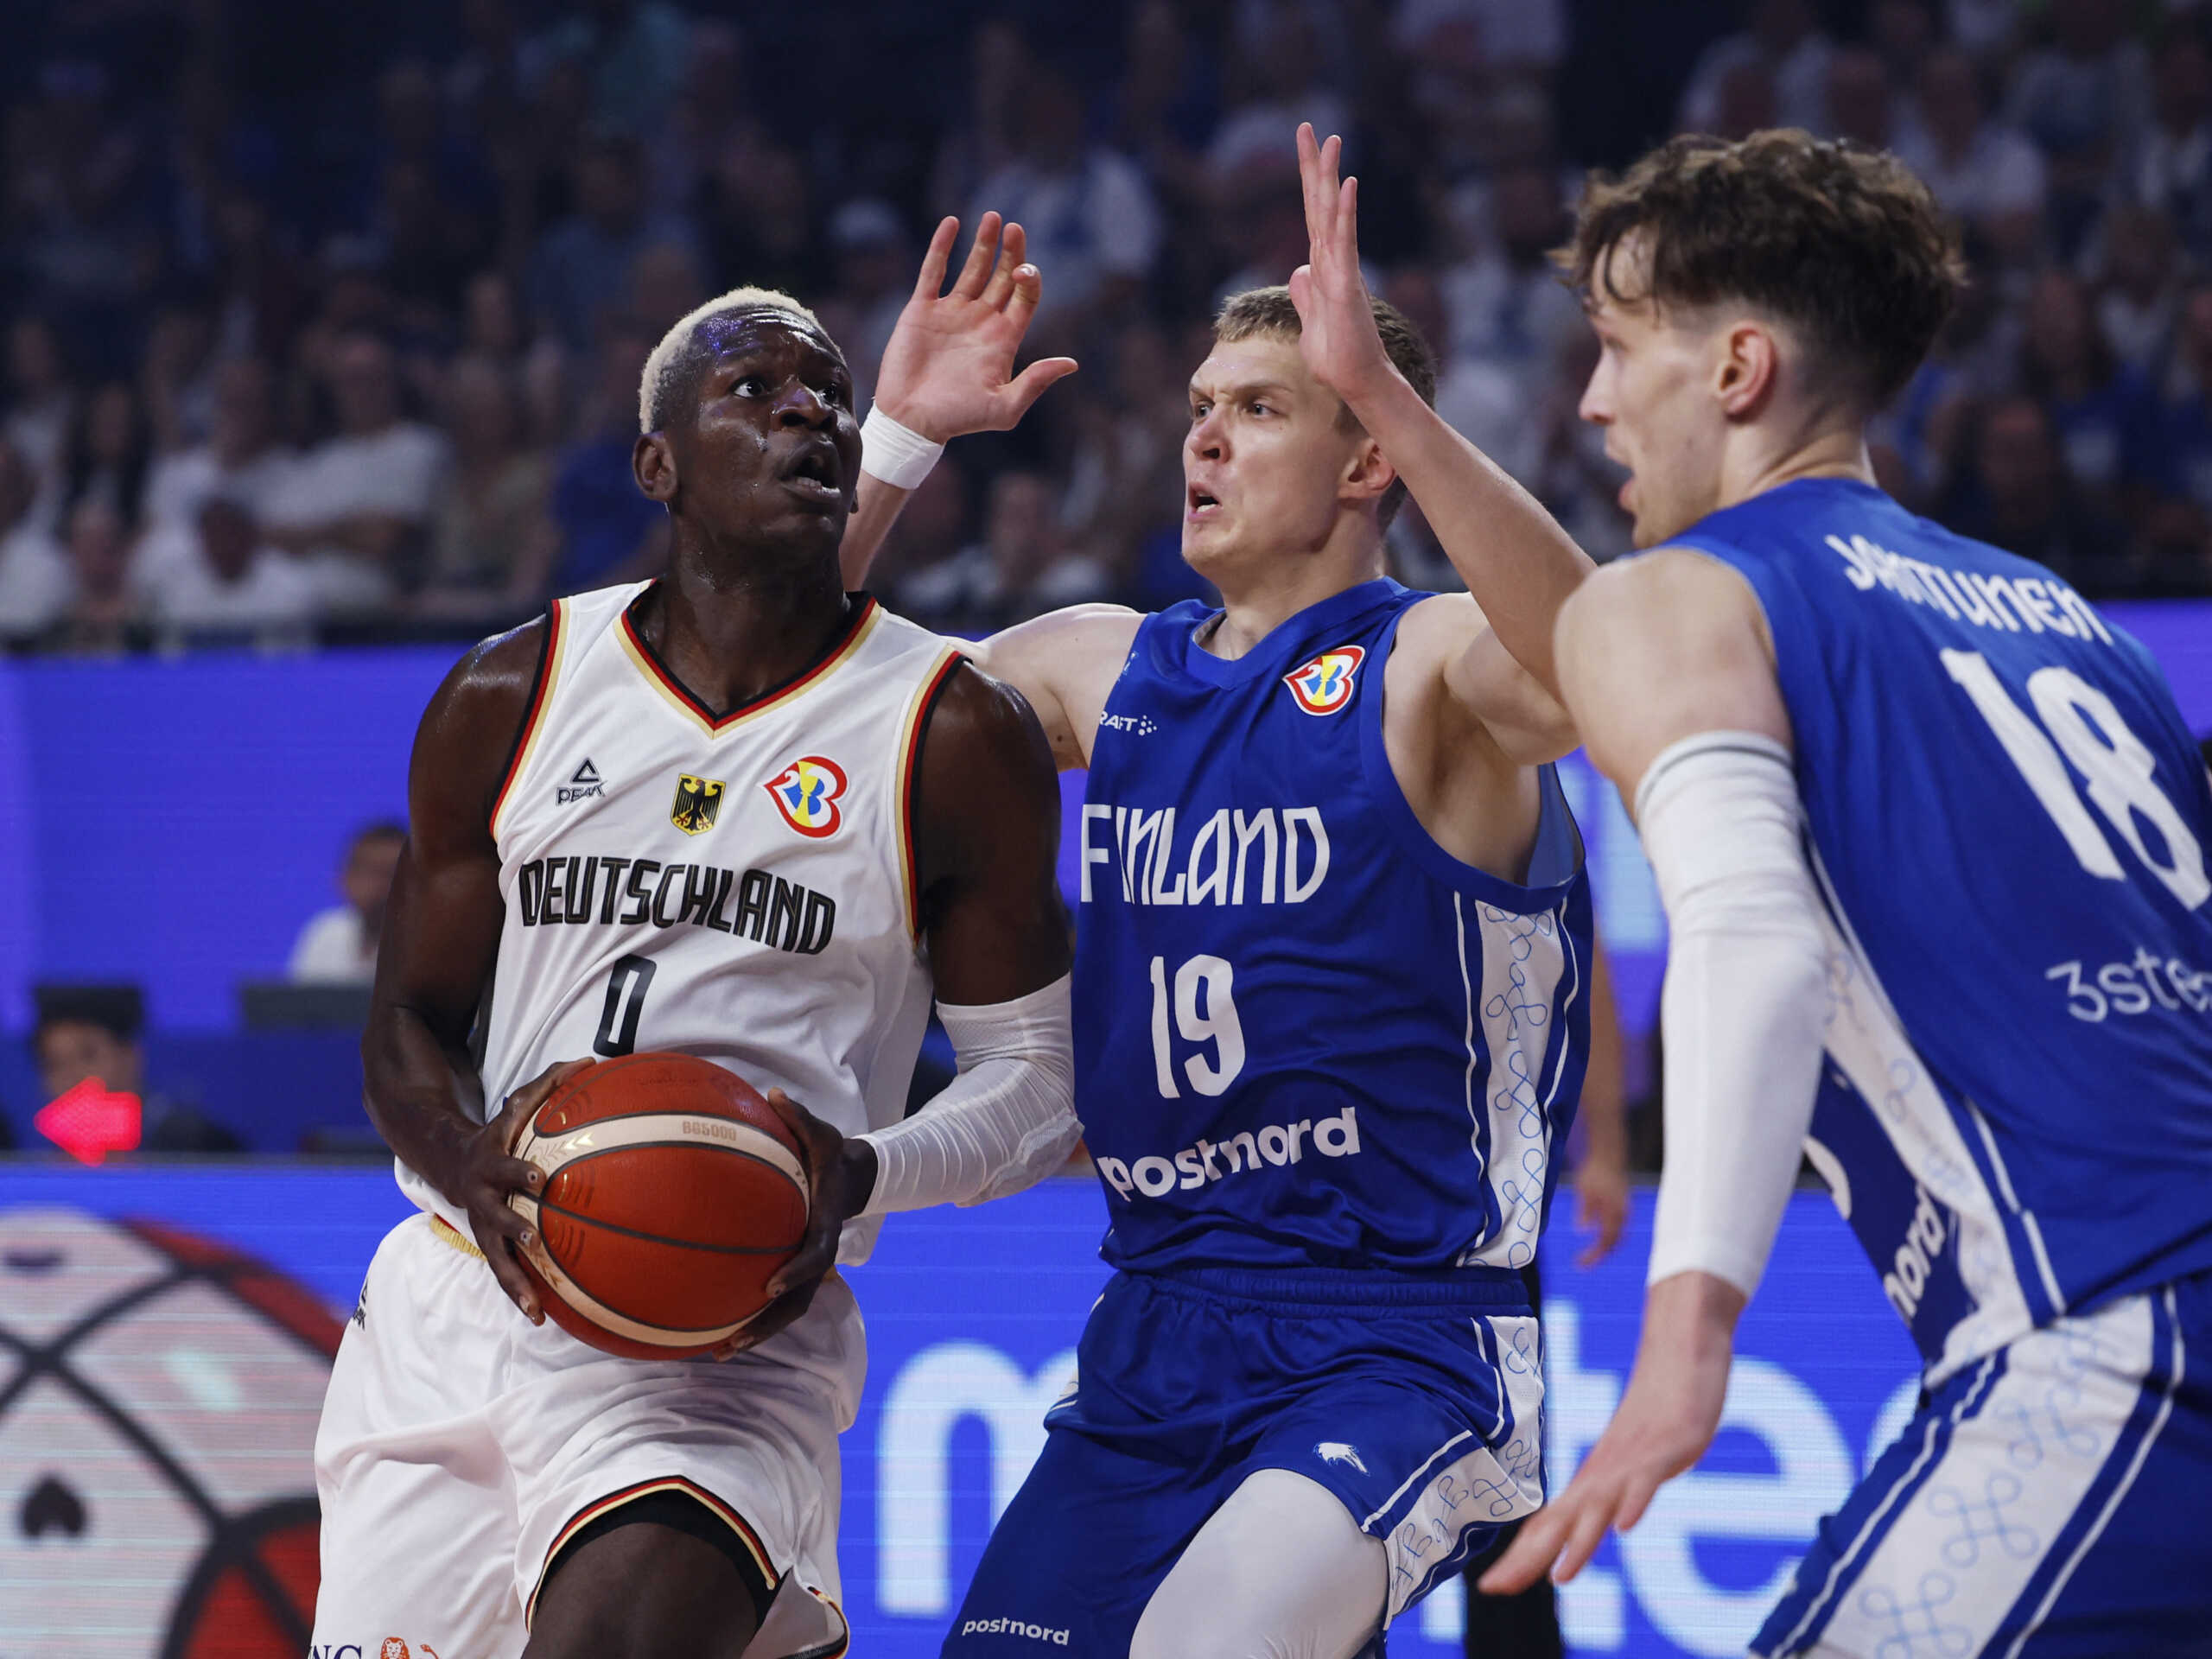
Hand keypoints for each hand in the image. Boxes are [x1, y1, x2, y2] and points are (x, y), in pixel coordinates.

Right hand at [447, 1057, 593, 1322]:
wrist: (448, 1161)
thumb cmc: (496, 1131)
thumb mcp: (516, 1106)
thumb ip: (550, 1083)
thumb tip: (591, 1059)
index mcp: (491, 1163)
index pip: (505, 1165)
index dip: (519, 1170)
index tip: (539, 1176)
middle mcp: (483, 1198)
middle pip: (495, 1217)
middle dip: (512, 1229)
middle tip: (534, 1241)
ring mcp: (483, 1226)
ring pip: (495, 1258)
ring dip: (514, 1282)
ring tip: (535, 1309)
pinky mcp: (489, 1246)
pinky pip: (504, 1274)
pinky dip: (520, 1296)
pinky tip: (541, 1318)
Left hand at [712, 1088, 878, 1357]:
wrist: (851, 1179)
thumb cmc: (831, 1155)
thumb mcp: (823, 1133)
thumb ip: (799, 1118)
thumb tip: (773, 1094)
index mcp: (826, 1227)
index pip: (815, 1256)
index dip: (795, 1273)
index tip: (769, 1284)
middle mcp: (819, 1257)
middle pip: (798, 1302)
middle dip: (768, 1325)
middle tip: (735, 1339)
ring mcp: (807, 1271)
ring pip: (786, 1312)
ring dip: (756, 1334)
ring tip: (719, 1352)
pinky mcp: (793, 1272)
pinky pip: (774, 1302)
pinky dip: (749, 1318)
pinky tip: (714, 1331)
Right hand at [871, 214, 1078, 444]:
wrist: (912, 421)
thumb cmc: (959, 419)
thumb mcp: (1004, 408)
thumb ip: (1035, 383)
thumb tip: (1071, 364)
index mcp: (1003, 339)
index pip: (1025, 298)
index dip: (1029, 279)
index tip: (1023, 270)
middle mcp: (981, 321)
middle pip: (1003, 277)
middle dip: (1011, 252)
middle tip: (1015, 227)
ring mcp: (952, 312)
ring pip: (973, 268)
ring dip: (983, 244)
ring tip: (993, 217)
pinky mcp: (922, 309)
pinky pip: (933, 271)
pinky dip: (942, 247)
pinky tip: (952, 223)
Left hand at [1286, 123, 1395, 406]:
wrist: (1357, 381)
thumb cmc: (1337, 355)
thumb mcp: (1310, 321)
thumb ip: (1306, 294)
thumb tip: (1298, 271)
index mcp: (1322, 265)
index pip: (1312, 215)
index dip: (1306, 182)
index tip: (1303, 148)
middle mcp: (1333, 261)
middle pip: (1320, 205)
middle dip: (1313, 166)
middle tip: (1308, 127)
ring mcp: (1342, 270)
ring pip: (1332, 216)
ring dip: (1330, 178)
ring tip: (1332, 140)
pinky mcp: (1346, 286)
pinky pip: (1344, 243)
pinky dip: (1345, 213)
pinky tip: (1347, 183)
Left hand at [1477, 1273, 1739, 1592]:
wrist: (1682, 1341)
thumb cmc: (1660, 1400)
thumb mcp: (1637, 1452)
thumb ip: (1618, 1484)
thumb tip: (1601, 1519)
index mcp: (1596, 1474)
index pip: (1551, 1521)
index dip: (1523, 1555)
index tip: (1491, 1588)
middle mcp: (1607, 1468)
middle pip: (1563, 1519)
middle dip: (1530, 1557)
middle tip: (1495, 1589)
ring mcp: (1637, 1455)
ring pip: (1601, 1503)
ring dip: (1580, 1540)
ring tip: (1561, 1577)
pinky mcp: (1670, 1443)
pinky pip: (1649, 1476)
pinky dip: (1635, 1501)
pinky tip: (1625, 1526)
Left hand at [1572, 1139, 1630, 1267]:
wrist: (1608, 1154)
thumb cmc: (1593, 1171)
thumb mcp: (1584, 1191)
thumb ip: (1585, 1212)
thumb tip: (1582, 1231)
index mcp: (1613, 1213)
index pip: (1605, 1243)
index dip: (1594, 1256)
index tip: (1580, 1264)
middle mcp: (1623, 1214)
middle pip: (1613, 1243)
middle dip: (1599, 1255)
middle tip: (1582, 1263)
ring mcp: (1625, 1209)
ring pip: (1617, 1235)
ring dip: (1605, 1246)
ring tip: (1590, 1254)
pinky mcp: (1623, 1204)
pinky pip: (1618, 1227)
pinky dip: (1609, 1236)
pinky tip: (1598, 1236)